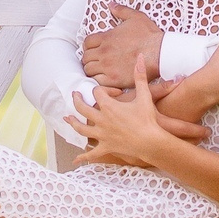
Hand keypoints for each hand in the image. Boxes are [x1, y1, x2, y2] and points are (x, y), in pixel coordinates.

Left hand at [71, 61, 186, 167]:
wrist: (151, 141)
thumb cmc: (147, 119)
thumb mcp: (144, 96)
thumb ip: (140, 76)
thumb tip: (141, 57)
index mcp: (109, 106)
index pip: (97, 93)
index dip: (102, 90)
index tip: (111, 92)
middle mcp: (101, 120)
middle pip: (82, 109)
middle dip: (77, 101)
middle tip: (75, 95)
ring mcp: (102, 135)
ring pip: (82, 129)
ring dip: (73, 123)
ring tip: (67, 119)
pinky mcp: (106, 147)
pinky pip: (92, 153)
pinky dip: (83, 157)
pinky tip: (76, 160)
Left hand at [81, 5, 163, 90]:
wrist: (160, 53)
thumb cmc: (150, 36)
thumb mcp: (136, 17)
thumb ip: (121, 10)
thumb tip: (111, 4)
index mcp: (106, 38)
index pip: (86, 42)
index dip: (89, 46)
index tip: (94, 49)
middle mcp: (104, 52)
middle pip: (85, 57)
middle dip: (90, 58)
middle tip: (97, 60)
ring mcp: (108, 67)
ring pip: (88, 70)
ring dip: (92, 69)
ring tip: (100, 70)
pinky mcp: (114, 80)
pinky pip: (97, 82)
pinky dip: (99, 80)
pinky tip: (106, 78)